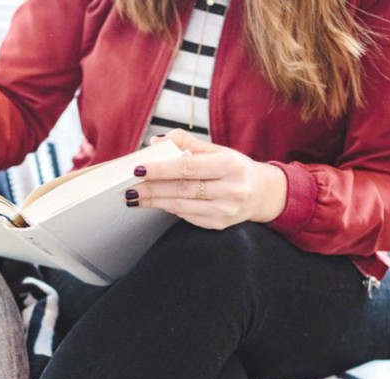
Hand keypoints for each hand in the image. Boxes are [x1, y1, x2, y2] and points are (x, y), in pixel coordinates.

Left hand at [127, 129, 286, 228]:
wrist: (261, 193)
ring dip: (154, 202)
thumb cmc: (234, 167)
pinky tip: (155, 203)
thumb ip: (186, 142)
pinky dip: (168, 209)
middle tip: (128, 188)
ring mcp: (226, 211)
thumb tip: (156, 142)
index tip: (138, 170)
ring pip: (181, 206)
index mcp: (230, 165)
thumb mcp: (216, 149)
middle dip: (151, 189)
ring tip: (134, 198)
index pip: (188, 167)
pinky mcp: (219, 225)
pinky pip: (187, 216)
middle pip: (182, 189)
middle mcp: (231, 189)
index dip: (161, 169)